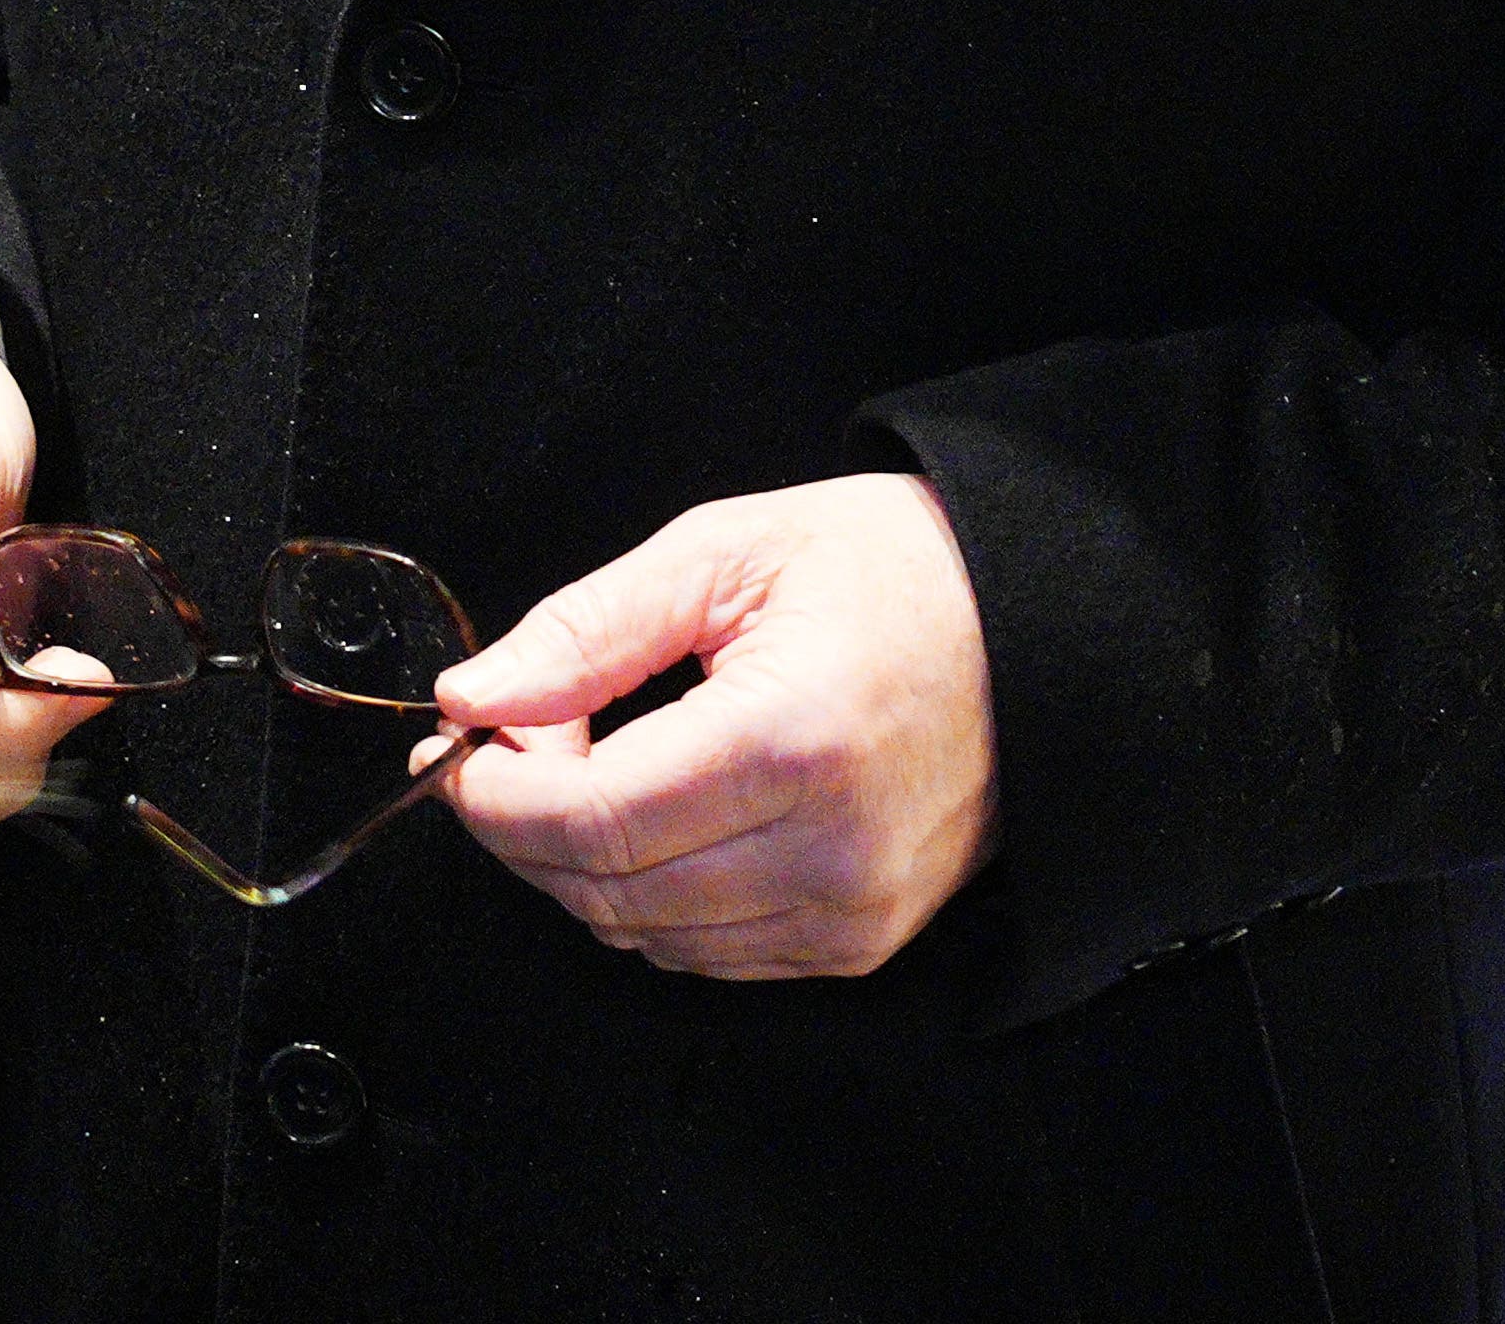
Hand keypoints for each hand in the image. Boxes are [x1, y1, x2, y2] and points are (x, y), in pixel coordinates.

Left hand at [434, 471, 997, 978]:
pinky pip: (706, 952)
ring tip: (590, 761)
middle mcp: (828, 851)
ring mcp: (850, 913)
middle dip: (525, 824)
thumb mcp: (727, 552)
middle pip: (606, 891)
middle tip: (514, 738)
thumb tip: (475, 695)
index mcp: (792, 742)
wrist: (1041, 631)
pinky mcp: (861, 944)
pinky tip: (655, 811)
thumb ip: (589, 629)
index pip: (591, 821)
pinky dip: (649, 895)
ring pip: (645, 935)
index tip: (463, 744)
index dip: (496, 794)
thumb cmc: (896, 573)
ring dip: (582, 863)